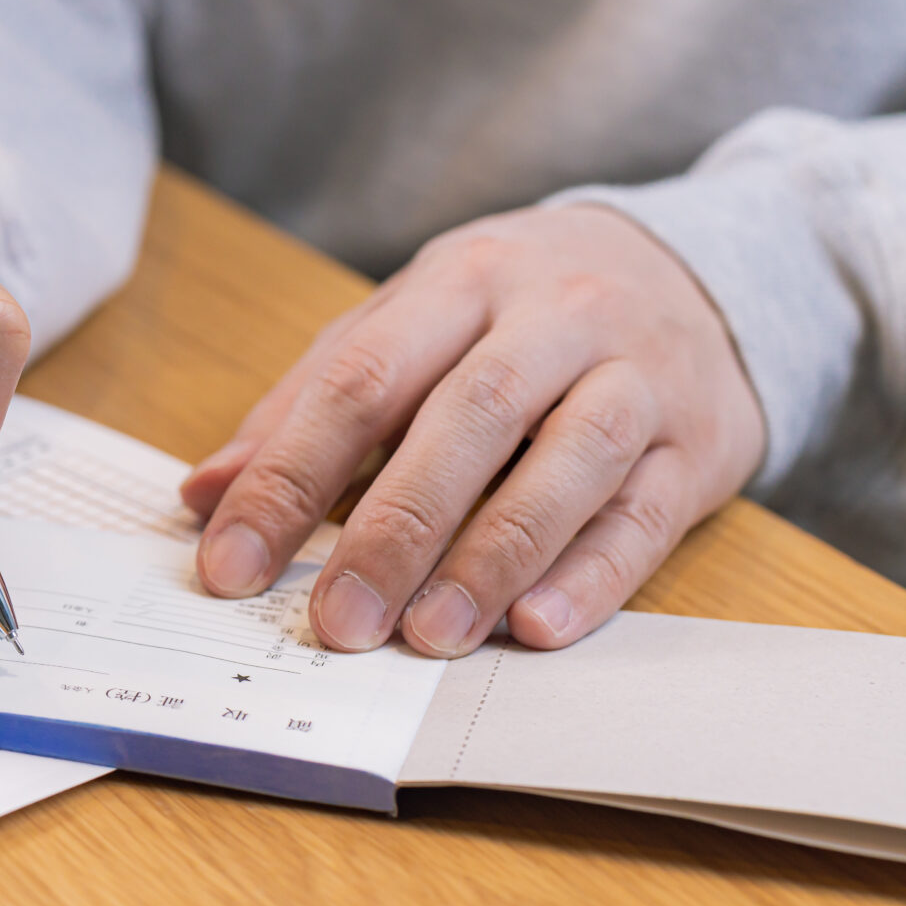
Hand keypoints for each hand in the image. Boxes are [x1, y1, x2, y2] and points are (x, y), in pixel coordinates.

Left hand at [179, 204, 763, 656]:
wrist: (693, 269)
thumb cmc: (516, 312)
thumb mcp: (409, 322)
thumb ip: (309, 402)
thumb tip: (205, 494)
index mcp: (459, 282)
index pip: (361, 378)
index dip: (289, 474)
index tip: (230, 562)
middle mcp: (553, 317)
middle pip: (469, 418)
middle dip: (394, 527)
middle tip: (338, 619)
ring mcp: (637, 376)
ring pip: (567, 462)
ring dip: (493, 557)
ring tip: (430, 636)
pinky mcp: (699, 443)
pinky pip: (646, 513)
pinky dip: (592, 575)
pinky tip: (538, 626)